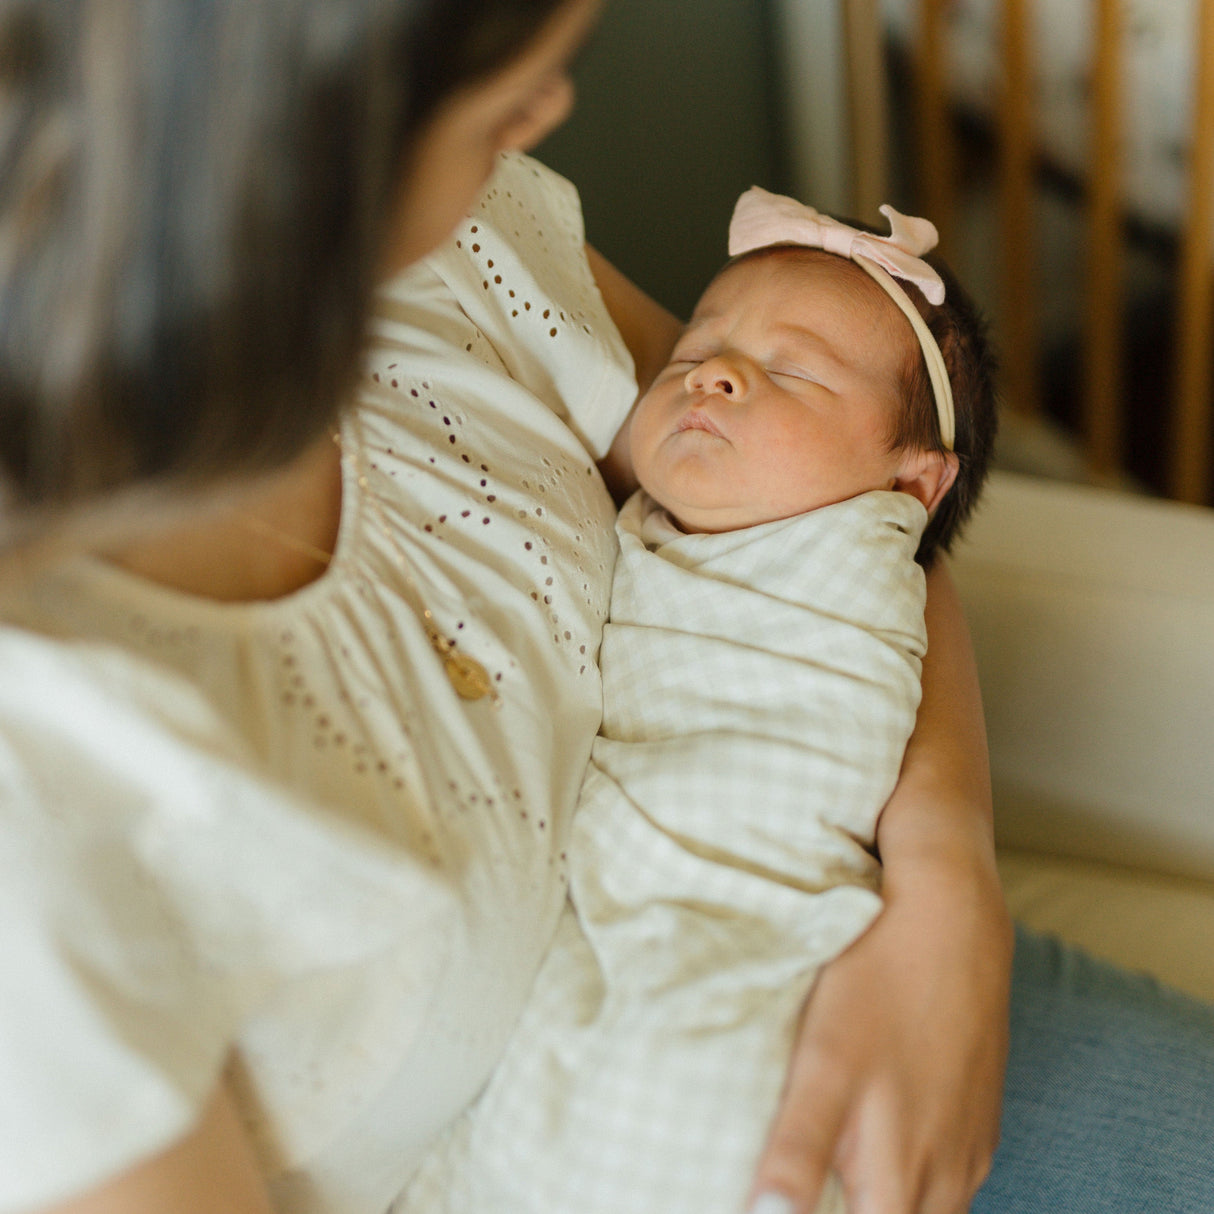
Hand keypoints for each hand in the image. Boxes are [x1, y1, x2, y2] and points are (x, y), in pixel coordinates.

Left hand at [748, 850, 1012, 1213]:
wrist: (953, 920)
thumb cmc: (877, 987)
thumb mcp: (822, 1064)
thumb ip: (797, 1152)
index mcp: (900, 1180)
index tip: (790, 1200)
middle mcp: (946, 1180)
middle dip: (851, 1209)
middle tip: (809, 1184)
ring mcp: (969, 1151)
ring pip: (926, 1212)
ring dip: (883, 1199)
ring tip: (838, 1173)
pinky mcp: (980, 1122)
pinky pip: (949, 1181)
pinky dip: (912, 1178)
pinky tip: (881, 1143)